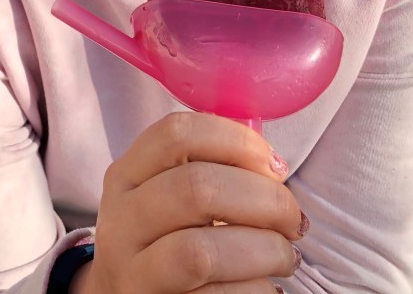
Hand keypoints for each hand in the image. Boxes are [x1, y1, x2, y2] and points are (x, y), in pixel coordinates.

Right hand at [78, 113, 305, 293]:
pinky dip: (258, 289)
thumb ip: (208, 171)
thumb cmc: (166, 241)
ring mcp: (132, 269)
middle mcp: (121, 219)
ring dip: (265, 251)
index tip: (273, 167)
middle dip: (265, 200)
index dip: (237, 141)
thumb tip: (271, 166)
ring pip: (201, 252)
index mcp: (127, 176)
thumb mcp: (166, 197)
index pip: (176, 134)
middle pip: (196, 188)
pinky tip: (265, 286)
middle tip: (292, 220)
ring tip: (284, 257)